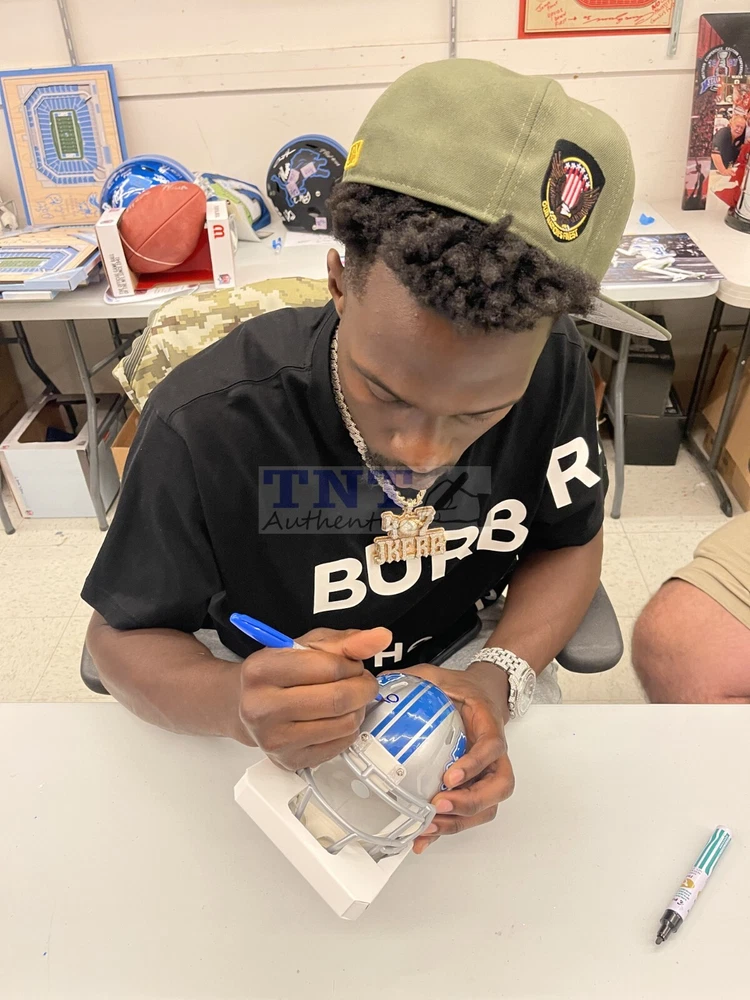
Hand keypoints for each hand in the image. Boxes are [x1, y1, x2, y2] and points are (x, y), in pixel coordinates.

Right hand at [239, 627, 389, 770]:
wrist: (249, 706)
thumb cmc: (281, 672)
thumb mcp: (307, 646)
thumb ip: (346, 641)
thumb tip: (381, 637)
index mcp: (262, 670)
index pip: (329, 668)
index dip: (352, 665)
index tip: (352, 665)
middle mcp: (262, 707)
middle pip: (338, 700)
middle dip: (363, 688)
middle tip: (363, 682)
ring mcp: (275, 739)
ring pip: (344, 724)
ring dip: (358, 709)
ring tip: (348, 699)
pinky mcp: (289, 761)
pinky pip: (340, 745)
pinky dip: (348, 729)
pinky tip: (336, 718)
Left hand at [400, 661, 513, 853]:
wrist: (482, 695)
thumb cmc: (462, 689)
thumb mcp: (440, 676)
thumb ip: (416, 677)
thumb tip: (379, 682)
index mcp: (488, 726)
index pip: (491, 748)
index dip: (474, 765)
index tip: (450, 776)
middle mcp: (494, 755)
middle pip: (498, 787)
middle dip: (470, 802)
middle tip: (439, 805)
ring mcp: (486, 774)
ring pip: (488, 807)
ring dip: (459, 821)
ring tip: (429, 826)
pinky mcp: (474, 787)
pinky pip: (468, 813)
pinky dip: (448, 829)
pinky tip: (424, 838)